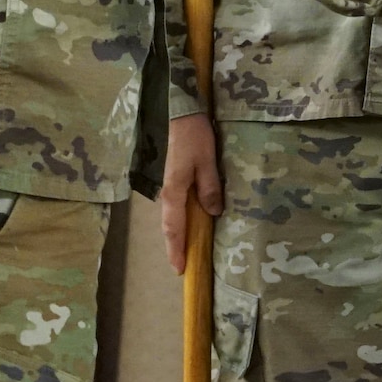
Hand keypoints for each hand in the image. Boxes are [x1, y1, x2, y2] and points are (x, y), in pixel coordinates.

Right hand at [159, 113, 222, 274]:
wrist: (182, 113)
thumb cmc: (195, 137)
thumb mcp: (207, 162)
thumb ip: (210, 188)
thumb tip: (212, 214)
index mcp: (175, 191)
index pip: (174, 227)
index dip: (177, 248)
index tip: (180, 269)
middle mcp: (169, 192)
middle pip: (170, 226)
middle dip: (175, 247)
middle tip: (182, 267)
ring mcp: (170, 185)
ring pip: (172, 217)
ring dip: (178, 235)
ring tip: (185, 252)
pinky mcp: (175, 179)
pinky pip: (177, 207)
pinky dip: (181, 221)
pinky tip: (189, 224)